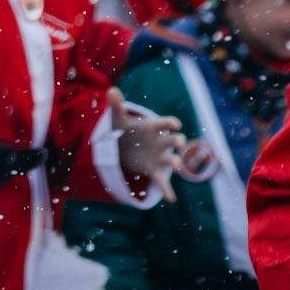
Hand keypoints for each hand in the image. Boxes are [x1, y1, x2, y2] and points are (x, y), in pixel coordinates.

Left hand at [110, 87, 184, 204]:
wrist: (124, 146)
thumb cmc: (125, 129)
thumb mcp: (118, 118)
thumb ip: (116, 105)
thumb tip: (111, 90)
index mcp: (154, 127)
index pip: (166, 123)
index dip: (170, 123)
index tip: (174, 124)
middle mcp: (161, 142)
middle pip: (174, 141)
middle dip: (177, 141)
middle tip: (178, 143)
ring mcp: (160, 157)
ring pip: (172, 160)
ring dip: (175, 162)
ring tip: (176, 166)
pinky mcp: (155, 171)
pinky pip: (163, 181)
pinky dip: (167, 190)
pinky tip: (171, 199)